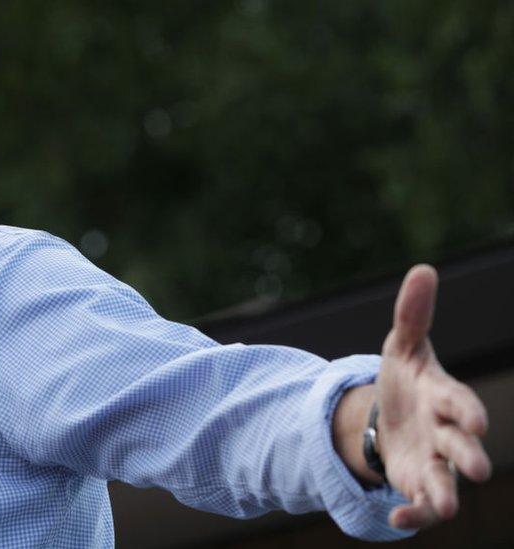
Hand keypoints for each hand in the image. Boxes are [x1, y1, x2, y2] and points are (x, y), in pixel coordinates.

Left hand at [377, 264, 491, 528]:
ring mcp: (433, 460)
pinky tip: (396, 519)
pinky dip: (411, 514)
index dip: (467, 410)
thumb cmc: (406, 378)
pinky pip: (417, 503)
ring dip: (445, 493)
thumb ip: (412, 313)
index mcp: (443, 396)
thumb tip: (423, 269)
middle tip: (475, 466)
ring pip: (445, 481)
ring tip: (444, 507)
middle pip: (460, 444)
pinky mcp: (415, 482)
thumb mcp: (402, 345)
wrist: (390, 413)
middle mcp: (445, 432)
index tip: (474, 419)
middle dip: (468, 454)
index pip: (459, 402)